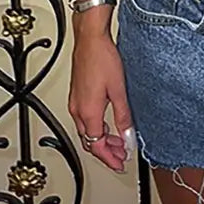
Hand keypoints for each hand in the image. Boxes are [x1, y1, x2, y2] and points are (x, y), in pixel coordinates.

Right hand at [68, 32, 135, 171]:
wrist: (90, 39)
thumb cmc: (102, 58)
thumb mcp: (119, 90)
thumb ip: (123, 116)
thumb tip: (127, 137)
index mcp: (88, 112)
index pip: (96, 146)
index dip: (109, 158)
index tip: (119, 164)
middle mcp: (78, 110)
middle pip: (90, 142)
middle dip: (106, 152)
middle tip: (121, 156)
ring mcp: (76, 103)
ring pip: (86, 131)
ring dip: (101, 140)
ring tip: (117, 142)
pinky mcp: (77, 95)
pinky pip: (84, 120)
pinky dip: (96, 128)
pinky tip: (107, 125)